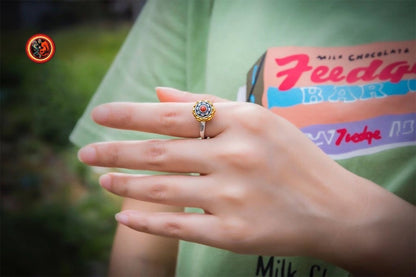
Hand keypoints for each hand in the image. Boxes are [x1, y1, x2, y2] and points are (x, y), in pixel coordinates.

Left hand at [78, 87, 414, 274]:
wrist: (335, 209)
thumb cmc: (295, 159)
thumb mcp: (258, 120)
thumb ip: (206, 104)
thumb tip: (157, 94)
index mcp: (241, 122)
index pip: (171, 115)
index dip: (129, 115)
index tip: (100, 115)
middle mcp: (235, 157)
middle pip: (158, 152)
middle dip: (114, 151)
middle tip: (85, 152)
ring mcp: (233, 197)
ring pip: (162, 189)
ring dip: (124, 185)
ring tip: (101, 180)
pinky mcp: (233, 233)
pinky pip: (177, 226)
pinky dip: (145, 221)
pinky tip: (122, 217)